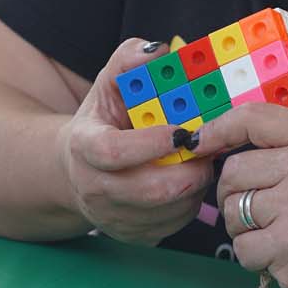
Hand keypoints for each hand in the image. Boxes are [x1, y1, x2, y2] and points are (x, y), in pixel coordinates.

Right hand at [57, 39, 211, 245]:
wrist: (80, 169)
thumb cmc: (104, 120)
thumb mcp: (110, 83)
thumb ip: (130, 60)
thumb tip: (159, 50)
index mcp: (84, 147)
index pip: (113, 153)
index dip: (150, 144)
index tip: (182, 130)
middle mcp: (94, 189)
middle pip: (149, 191)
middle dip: (189, 170)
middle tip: (207, 148)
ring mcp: (114, 218)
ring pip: (169, 210)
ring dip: (195, 185)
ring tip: (200, 160)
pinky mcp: (135, 236)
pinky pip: (174, 224)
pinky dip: (192, 202)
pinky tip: (189, 179)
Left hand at [193, 104, 287, 287]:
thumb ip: (283, 149)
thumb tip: (217, 143)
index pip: (254, 119)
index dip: (218, 128)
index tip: (200, 143)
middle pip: (233, 172)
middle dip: (233, 194)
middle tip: (254, 210)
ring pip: (233, 212)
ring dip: (242, 229)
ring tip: (272, 233)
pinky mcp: (287, 248)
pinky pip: (243, 248)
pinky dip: (253, 256)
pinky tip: (278, 255)